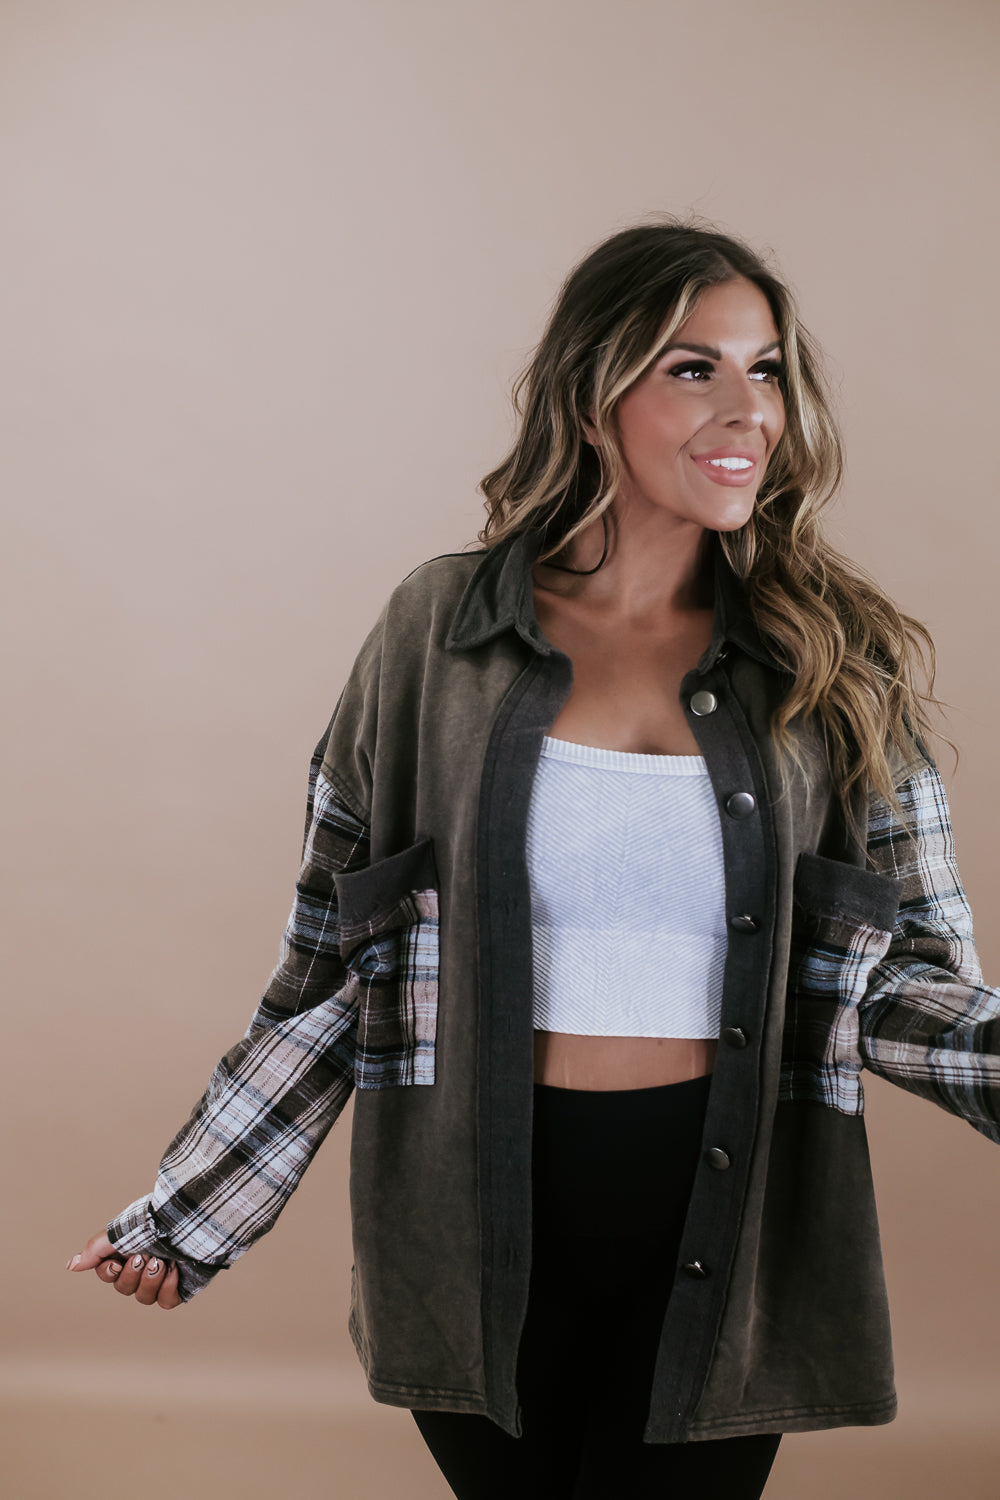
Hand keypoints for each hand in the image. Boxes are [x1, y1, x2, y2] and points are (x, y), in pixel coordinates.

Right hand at [67, 1230, 181, 1308]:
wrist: (189, 1222)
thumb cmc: (155, 1223)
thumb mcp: (120, 1233)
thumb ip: (95, 1250)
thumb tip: (71, 1266)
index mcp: (128, 1251)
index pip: (108, 1275)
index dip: (109, 1273)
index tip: (117, 1263)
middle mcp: (143, 1265)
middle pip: (124, 1289)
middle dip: (132, 1275)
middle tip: (144, 1256)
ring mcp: (161, 1276)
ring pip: (143, 1298)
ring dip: (150, 1280)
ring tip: (161, 1262)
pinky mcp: (179, 1285)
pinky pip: (165, 1301)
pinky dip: (167, 1288)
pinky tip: (174, 1270)